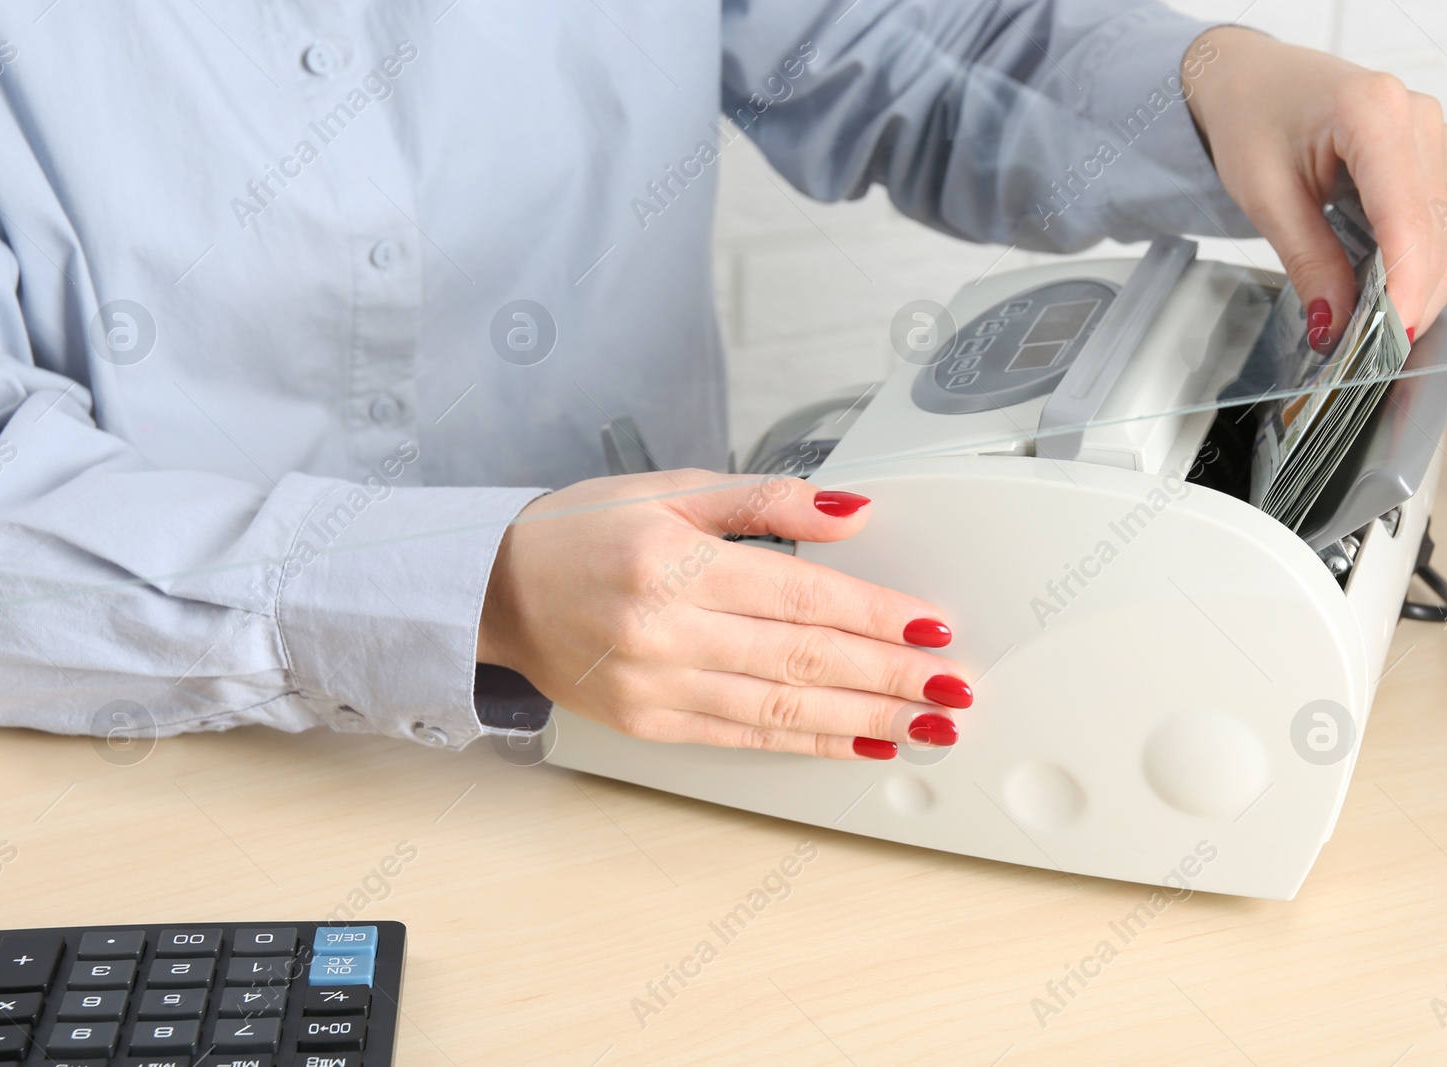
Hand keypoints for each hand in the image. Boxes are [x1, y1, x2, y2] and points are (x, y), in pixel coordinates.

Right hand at [478, 469, 970, 758]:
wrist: (496, 591)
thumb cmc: (578, 533)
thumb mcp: (669, 490)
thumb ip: (764, 499)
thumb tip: (849, 510)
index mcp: (673, 562)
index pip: (802, 595)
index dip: (876, 615)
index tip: (931, 627)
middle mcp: (665, 630)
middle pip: (803, 657)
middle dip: (890, 676)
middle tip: (950, 686)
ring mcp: (656, 685)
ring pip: (782, 707)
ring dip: (864, 718)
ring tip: (923, 724)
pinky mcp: (650, 723)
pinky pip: (744, 736)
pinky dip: (808, 742)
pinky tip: (856, 743)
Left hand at [1183, 26, 1446, 344]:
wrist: (1251, 80)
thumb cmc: (1251, 120)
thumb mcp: (1265, 196)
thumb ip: (1307, 260)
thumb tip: (1336, 323)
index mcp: (1373, 114)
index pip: (1406, 218)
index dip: (1405, 286)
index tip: (1390, 338)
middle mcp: (1417, 119)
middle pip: (1437, 231)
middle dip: (1412, 296)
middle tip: (1373, 351)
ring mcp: (1432, 135)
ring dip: (1419, 286)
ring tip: (1375, 329)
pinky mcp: (1430, 156)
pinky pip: (1439, 222)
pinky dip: (1416, 264)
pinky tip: (1384, 294)